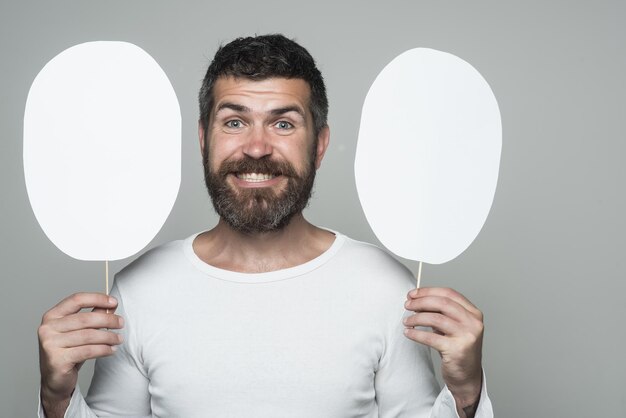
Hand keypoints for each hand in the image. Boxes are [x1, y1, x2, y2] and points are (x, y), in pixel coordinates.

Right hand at [38, 292, 122, 417]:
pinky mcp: (57, 360)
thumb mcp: (80, 331)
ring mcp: (50, 344)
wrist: (55, 380)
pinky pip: (87, 351)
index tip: (114, 302)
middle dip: (108, 320)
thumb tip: (111, 305)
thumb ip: (93, 316)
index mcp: (52, 316)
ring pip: (88, 335)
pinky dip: (103, 349)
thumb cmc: (69, 352)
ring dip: (108, 337)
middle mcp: (47, 328)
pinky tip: (111, 350)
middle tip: (121, 323)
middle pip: (85, 318)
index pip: (76, 299)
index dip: (97, 298)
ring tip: (119, 339)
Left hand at [403, 287, 482, 416]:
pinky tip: (408, 333)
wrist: (467, 376)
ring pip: (435, 318)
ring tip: (407, 321)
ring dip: (416, 318)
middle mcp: (473, 323)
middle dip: (421, 301)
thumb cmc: (457, 348)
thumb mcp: (453, 326)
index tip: (413, 293)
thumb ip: (441, 312)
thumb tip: (416, 300)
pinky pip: (430, 338)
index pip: (449, 293)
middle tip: (407, 305)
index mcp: (473, 313)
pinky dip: (416, 334)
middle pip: (442, 303)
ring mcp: (467, 336)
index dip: (428, 291)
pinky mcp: (457, 350)